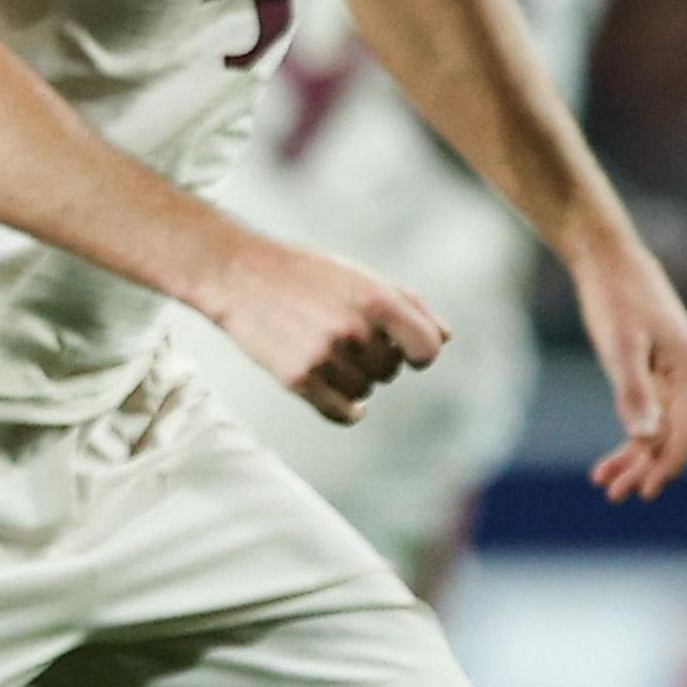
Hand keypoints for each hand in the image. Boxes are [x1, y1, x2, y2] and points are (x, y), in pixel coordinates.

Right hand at [201, 236, 446, 425]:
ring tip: (331, 355)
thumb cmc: (306, 273)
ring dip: (355, 381)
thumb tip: (446, 338)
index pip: (427, 348)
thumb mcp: (361, 276)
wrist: (240, 274)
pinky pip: (341, 413)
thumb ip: (408, 304)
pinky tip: (345, 402)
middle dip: (377, 360)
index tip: (408, 352)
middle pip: (391, 372)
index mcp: (376, 299)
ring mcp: (324, 356)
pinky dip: (348, 411)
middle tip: (347, 338)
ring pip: (365, 392)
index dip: (421, 353)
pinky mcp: (298, 378)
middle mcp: (354, 329)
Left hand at [571, 240, 686, 500]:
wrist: (607, 258)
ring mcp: (676, 373)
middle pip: (674, 435)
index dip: (667, 465)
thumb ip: (633, 392)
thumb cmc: (615, 297)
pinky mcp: (657, 370)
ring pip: (660, 428)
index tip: (645, 492)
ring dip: (635, 457)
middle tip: (615, 495)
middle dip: (646, 467)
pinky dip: (631, 436)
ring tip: (606, 484)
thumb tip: (645, 438)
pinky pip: (649, 413)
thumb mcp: (620, 345)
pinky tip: (609, 459)